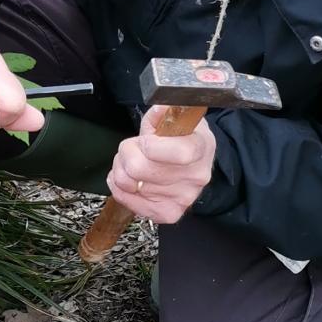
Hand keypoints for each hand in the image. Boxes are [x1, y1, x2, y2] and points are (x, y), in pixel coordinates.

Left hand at [108, 108, 215, 224]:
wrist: (196, 165)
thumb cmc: (183, 138)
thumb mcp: (178, 117)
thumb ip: (163, 112)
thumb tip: (159, 108)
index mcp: (201, 148)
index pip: (177, 153)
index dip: (149, 145)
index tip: (144, 140)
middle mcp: (195, 177)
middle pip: (139, 168)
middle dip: (126, 152)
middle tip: (133, 147)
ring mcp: (182, 199)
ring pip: (127, 183)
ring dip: (121, 169)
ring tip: (133, 161)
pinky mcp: (168, 213)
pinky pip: (125, 199)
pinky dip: (120, 186)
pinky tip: (132, 178)